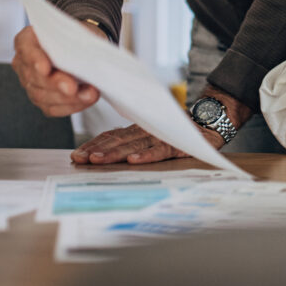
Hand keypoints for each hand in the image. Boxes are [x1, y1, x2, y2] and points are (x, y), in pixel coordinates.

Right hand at [11, 25, 99, 116]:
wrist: (83, 46)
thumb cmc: (77, 36)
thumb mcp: (77, 30)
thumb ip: (74, 39)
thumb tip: (85, 53)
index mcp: (27, 40)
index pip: (27, 49)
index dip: (35, 60)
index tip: (45, 68)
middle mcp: (24, 63)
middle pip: (34, 77)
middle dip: (56, 84)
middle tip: (72, 87)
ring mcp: (31, 83)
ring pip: (42, 96)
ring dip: (68, 98)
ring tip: (88, 94)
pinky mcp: (42, 99)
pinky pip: (52, 108)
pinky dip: (71, 106)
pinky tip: (85, 100)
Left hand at [71, 124, 188, 163]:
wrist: (209, 124)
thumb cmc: (177, 133)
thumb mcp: (152, 136)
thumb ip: (132, 142)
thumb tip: (102, 154)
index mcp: (137, 130)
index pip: (111, 136)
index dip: (93, 145)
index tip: (76, 156)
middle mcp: (145, 131)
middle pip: (117, 140)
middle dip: (97, 150)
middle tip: (80, 159)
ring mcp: (160, 136)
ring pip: (134, 145)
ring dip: (115, 153)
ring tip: (99, 160)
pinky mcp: (177, 144)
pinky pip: (160, 150)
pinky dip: (146, 155)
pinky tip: (133, 161)